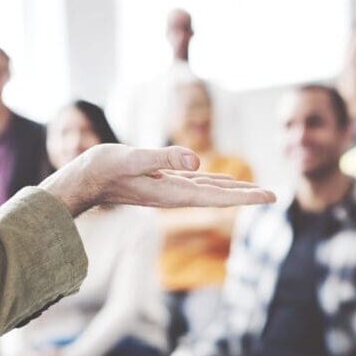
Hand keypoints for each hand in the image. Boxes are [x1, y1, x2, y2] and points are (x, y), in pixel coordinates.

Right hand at [41, 144, 275, 216]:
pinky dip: (213, 182)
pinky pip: (195, 183)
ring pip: (210, 190)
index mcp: (173, 192)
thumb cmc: (102, 168)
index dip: (246, 196)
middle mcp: (175, 195)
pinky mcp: (161, 181)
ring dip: (234, 190)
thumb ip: (163, 158)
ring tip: (256, 191)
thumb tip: (196, 160)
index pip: (219, 196)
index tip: (270, 197)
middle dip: (248, 195)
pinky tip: (220, 181)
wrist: (80, 180)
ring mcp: (168, 189)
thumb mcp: (133, 157)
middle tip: (275, 195)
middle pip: (220, 196)